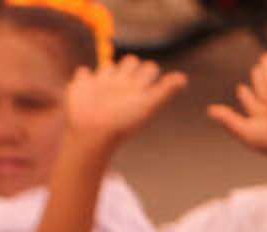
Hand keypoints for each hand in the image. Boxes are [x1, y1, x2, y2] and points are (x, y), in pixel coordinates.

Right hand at [64, 57, 186, 148]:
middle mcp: (122, 85)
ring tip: (108, 86)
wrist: (95, 133)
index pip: (149, 69)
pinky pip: (84, 73)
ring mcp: (102, 85)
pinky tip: (87, 83)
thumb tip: (183, 78)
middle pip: (130, 63)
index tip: (144, 83)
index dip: (149, 70)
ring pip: (109, 67)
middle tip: (126, 83)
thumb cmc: (123, 121)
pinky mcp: (83, 85)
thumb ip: (165, 91)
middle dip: (130, 65)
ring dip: (110, 69)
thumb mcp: (148, 104)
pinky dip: (85, 76)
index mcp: (138, 89)